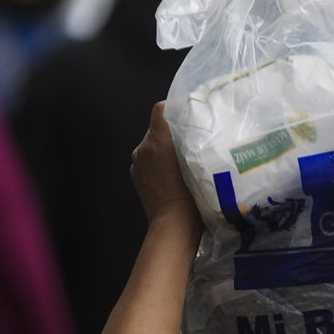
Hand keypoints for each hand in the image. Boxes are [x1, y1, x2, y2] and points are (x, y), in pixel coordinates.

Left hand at [130, 102, 197, 222]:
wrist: (173, 225)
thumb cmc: (191, 195)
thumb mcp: (197, 162)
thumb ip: (191, 140)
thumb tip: (191, 126)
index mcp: (157, 141)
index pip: (161, 109)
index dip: (175, 108)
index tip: (190, 116)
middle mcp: (142, 148)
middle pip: (157, 128)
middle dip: (172, 132)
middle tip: (192, 141)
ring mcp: (136, 163)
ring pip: (152, 145)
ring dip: (165, 148)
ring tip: (183, 161)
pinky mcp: (136, 176)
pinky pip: (148, 160)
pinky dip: (158, 163)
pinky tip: (172, 175)